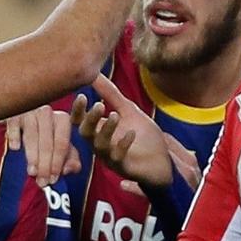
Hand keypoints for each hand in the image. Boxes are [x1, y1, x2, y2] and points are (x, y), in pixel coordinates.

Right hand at [5, 106, 79, 187]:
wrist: (20, 122)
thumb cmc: (43, 138)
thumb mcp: (59, 149)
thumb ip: (70, 160)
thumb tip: (67, 170)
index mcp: (62, 120)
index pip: (62, 143)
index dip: (57, 162)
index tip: (53, 179)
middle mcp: (47, 113)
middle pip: (47, 141)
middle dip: (45, 164)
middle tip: (42, 181)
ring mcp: (29, 112)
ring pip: (32, 134)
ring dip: (32, 155)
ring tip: (32, 172)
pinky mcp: (13, 113)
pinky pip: (14, 123)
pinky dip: (15, 135)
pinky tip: (15, 148)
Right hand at [74, 73, 176, 188]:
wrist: (162, 160)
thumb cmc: (143, 137)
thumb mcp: (128, 110)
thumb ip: (111, 94)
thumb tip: (94, 74)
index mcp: (98, 131)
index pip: (80, 121)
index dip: (78, 110)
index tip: (82, 96)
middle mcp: (100, 144)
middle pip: (85, 133)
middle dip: (90, 119)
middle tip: (99, 105)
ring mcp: (111, 157)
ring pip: (99, 145)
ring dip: (106, 130)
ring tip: (115, 116)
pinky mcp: (123, 167)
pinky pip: (118, 157)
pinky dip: (123, 144)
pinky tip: (131, 133)